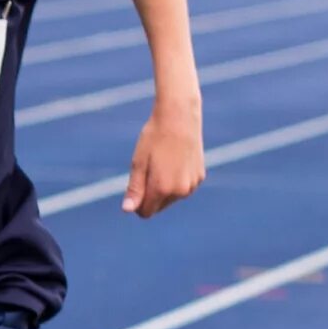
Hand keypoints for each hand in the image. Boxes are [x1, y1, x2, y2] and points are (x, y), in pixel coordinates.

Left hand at [123, 101, 204, 217]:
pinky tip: (175, 160)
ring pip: (172, 198)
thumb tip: (127, 210)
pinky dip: (177, 180)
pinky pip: (183, 187)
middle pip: (158, 207)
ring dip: (164, 188)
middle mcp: (180, 191)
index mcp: (162, 189)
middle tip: (149, 168)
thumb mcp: (139, 162)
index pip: (146, 212)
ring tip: (163, 162)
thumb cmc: (154, 137)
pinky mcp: (200, 177)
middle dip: (151, 195)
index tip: (135, 185)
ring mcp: (192, 185)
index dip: (137, 202)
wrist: (180, 116)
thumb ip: (134, 189)